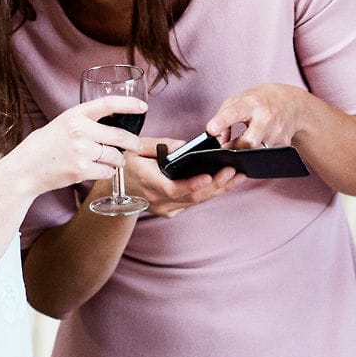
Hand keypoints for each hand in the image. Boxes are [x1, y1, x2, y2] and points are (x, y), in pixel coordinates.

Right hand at [4, 95, 143, 194]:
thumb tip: (112, 124)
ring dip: (119, 160)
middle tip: (135, 145)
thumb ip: (84, 122)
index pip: (108, 104)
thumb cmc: (43, 146)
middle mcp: (79, 130)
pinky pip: (107, 171)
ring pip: (115, 156)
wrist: (24, 169)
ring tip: (113, 161)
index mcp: (75, 115)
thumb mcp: (62, 124)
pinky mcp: (81, 170)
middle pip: (119, 135)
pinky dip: (108, 172)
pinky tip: (100, 170)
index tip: (143, 107)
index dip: (129, 104)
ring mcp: (81, 151)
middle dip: (132, 142)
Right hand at [124, 143, 242, 217]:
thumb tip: (184, 146)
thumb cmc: (127, 164)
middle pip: (192, 196)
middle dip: (216, 184)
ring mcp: (165, 208)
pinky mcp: (171, 211)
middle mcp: (158, 200)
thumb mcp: (137, 148)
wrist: (116, 187)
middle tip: (235, 171)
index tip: (209, 176)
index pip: (173, 188)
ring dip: (220, 189)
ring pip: (197, 200)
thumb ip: (160, 145)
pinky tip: (227, 183)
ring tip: (239, 175)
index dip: (192, 184)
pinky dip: (211, 192)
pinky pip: (194, 202)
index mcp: (148, 182)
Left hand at [206, 83, 315, 148]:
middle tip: (223, 151)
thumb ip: (223, 117)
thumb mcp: (239, 100)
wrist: (290, 102)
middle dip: (235, 148)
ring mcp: (277, 131)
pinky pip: (266, 155)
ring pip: (257, 152)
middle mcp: (266, 117)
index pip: (235, 112)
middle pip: (249, 141)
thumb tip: (216, 142)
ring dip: (245, 153)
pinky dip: (257, 155)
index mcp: (252, 103)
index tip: (211, 130)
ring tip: (238, 150)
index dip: (221, 122)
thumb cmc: (259, 100)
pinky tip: (254, 150)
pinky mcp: (284, 143)